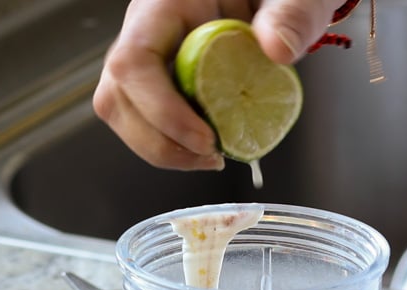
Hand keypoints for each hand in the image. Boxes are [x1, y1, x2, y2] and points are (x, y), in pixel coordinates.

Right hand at [93, 0, 343, 169]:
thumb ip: (288, 15)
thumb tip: (277, 50)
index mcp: (166, 3)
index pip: (135, 61)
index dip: (161, 110)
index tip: (205, 138)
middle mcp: (145, 29)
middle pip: (117, 95)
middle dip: (159, 141)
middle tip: (211, 156)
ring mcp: (147, 55)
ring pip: (122, 111)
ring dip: (161, 148)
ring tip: (209, 157)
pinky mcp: (155, 78)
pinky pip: (143, 117)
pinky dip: (171, 142)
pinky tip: (205, 147)